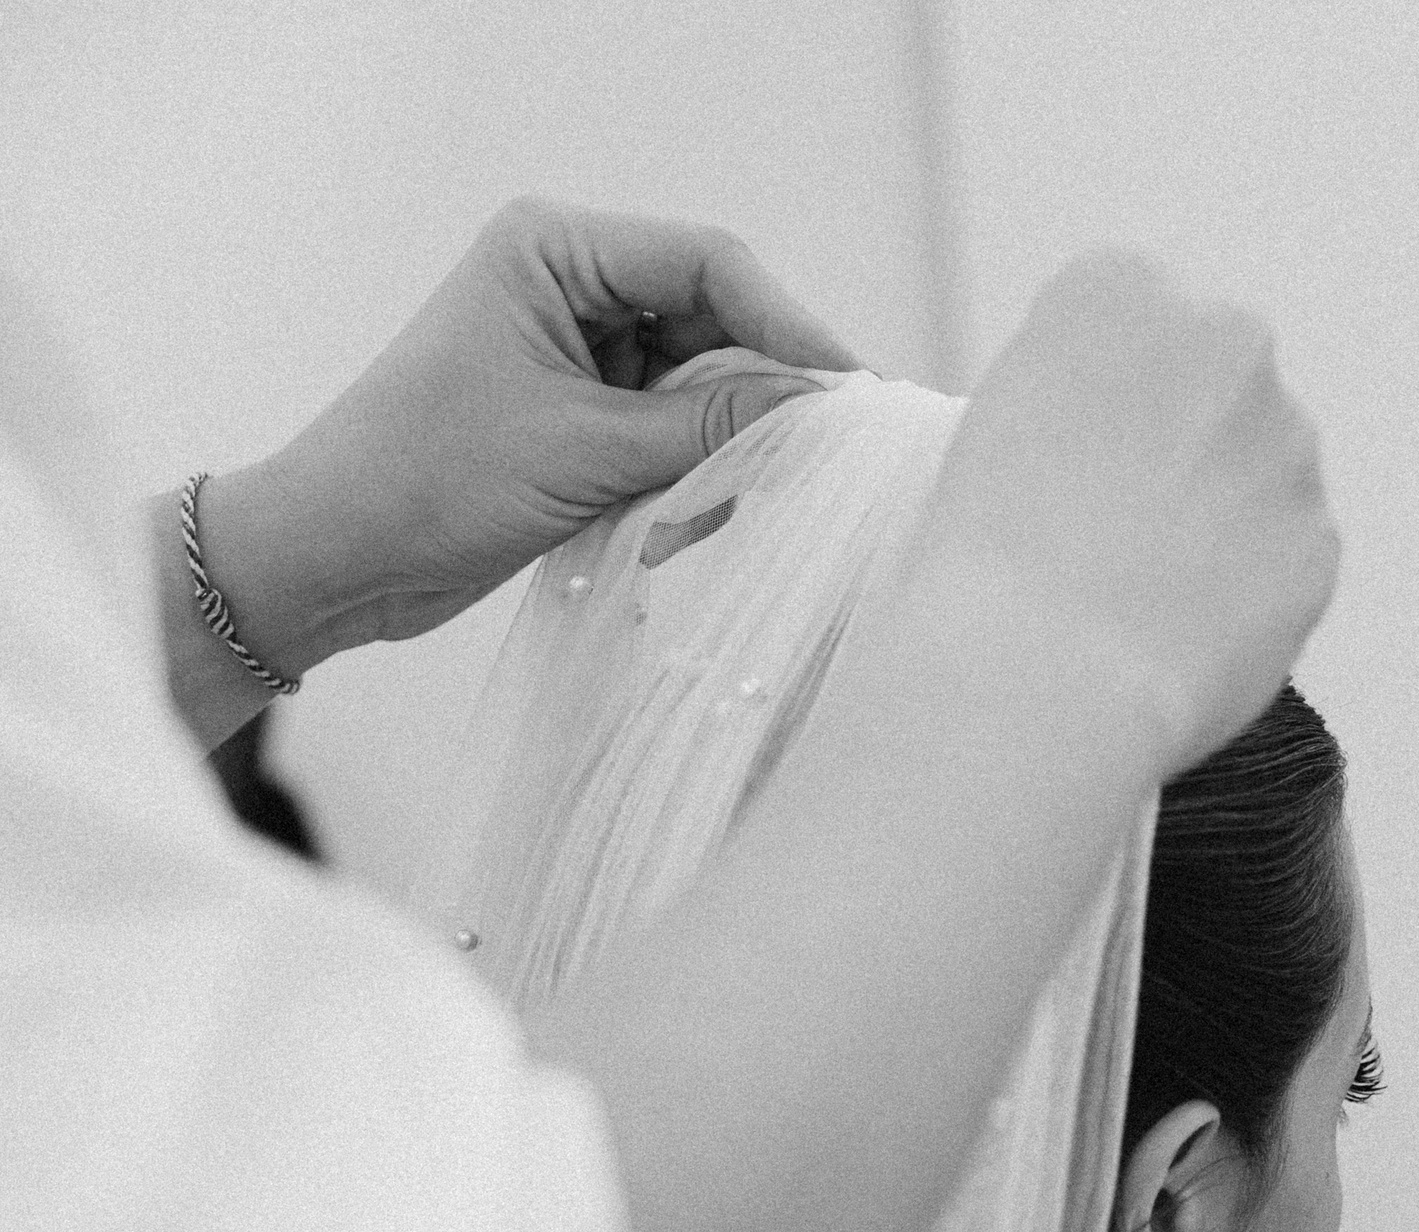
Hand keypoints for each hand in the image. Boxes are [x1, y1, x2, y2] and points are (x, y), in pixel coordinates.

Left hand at [196, 198, 860, 675]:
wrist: (337, 559)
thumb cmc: (425, 480)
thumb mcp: (583, 451)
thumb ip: (706, 429)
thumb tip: (814, 410)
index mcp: (555, 249)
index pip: (708, 265)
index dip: (787, 326)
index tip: (846, 394)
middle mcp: (570, 287)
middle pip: (712, 325)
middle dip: (756, 397)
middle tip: (815, 462)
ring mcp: (574, 356)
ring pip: (695, 391)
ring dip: (716, 453)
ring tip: (719, 510)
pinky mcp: (576, 422)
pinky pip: (665, 439)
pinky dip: (684, 482)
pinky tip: (674, 527)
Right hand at [906, 251, 1337, 776]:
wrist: (1040, 676)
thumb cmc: (983, 568)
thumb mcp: (989, 428)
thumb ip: (1074, 399)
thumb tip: (1129, 447)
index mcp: (1119, 288)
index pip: (1129, 324)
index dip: (1095, 405)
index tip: (1065, 468)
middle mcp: (1224, 337)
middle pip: (1213, 389)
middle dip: (1180, 448)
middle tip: (1112, 538)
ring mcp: (1286, 441)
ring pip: (1260, 475)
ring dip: (1221, 522)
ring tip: (1141, 602)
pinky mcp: (1317, 538)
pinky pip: (1283, 564)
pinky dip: (1245, 598)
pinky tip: (1181, 638)